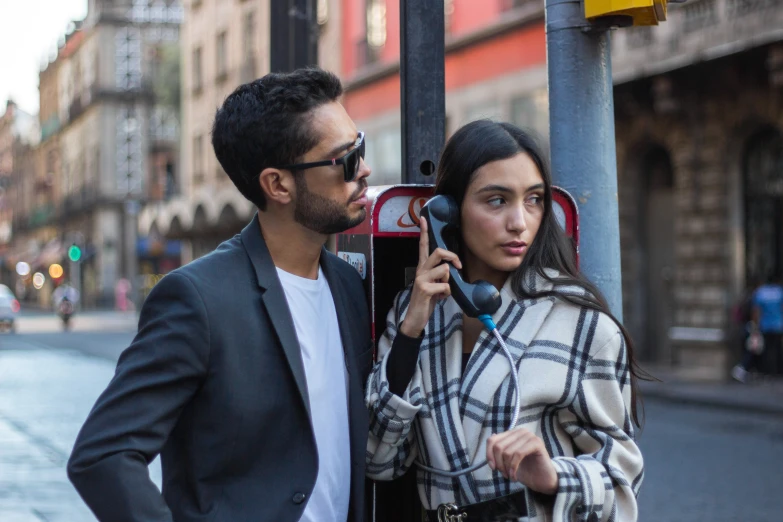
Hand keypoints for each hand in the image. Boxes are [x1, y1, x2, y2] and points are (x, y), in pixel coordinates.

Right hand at [399, 217, 462, 337]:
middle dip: (453, 257)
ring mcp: (421, 278)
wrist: (415, 317)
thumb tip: (451, 269)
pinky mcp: (424, 288)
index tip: (423, 218)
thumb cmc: (427, 300)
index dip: (424, 232)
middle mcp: (421, 269)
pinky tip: (439, 298)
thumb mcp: (435, 284)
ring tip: (442, 291)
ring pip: (445, 270)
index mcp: (423, 267)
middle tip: (458, 266)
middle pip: (438, 252)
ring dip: (449, 282)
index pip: (423, 246)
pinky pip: (445, 286)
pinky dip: (447, 293)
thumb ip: (440, 274)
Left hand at [486, 428, 557, 494]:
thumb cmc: (526, 471)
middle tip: (504, 474)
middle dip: (499, 464)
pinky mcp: (537, 443)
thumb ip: (499, 452)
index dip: (489, 454)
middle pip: (498, 446)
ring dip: (506, 468)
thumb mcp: (507, 462)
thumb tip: (492, 437)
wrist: (543, 481)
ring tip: (510, 476)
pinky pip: (518, 454)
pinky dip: (513, 467)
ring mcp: (529, 436)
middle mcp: (520, 432)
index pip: (492, 440)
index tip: (492, 468)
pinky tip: (514, 476)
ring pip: (507, 451)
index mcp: (512, 434)